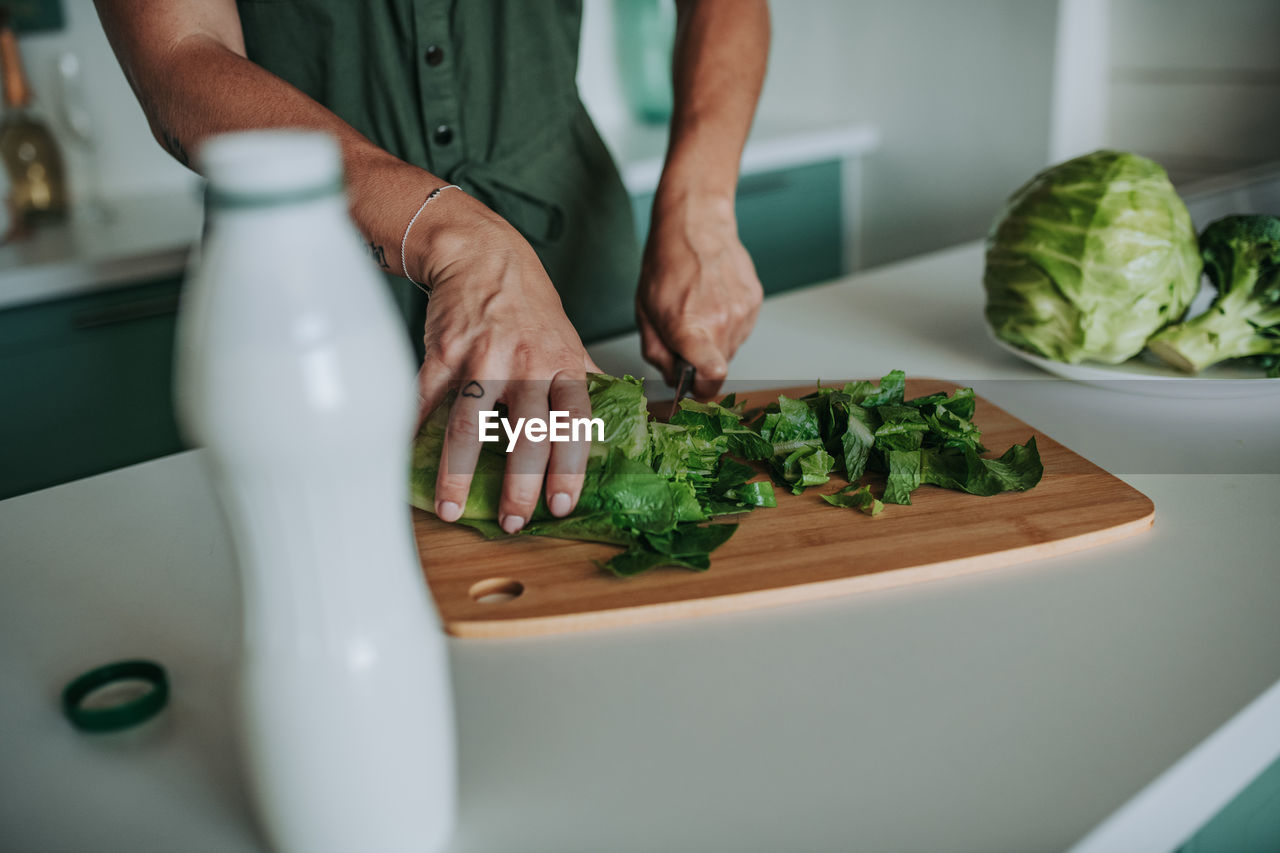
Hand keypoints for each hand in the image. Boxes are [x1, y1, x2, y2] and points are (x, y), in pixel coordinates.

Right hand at [411, 192, 597, 533]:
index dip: (569, 467)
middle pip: (525, 433)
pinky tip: (410, 464)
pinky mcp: (442, 354)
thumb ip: (586, 379)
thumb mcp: (569, 338)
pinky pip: (427, 402)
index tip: (561, 504)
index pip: (573, 423)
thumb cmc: (529, 303)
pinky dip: (415, 435)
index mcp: (562, 364)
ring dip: (458, 473)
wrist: (483, 254)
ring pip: (469, 424)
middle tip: (514, 523)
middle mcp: (525, 364)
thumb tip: (617, 413)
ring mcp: (481, 359)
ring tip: (451, 508)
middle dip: (519, 485)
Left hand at [636, 192, 761, 398]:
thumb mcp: (646, 312)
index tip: (695, 387)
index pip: (713, 375)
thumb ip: (657, 352)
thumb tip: (673, 377)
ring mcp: (743, 311)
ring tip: (700, 309)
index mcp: (690, 327)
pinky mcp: (754, 300)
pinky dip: (728, 322)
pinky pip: (742, 327)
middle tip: (686, 334)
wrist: (696, 224)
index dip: (704, 389)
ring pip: (731, 347)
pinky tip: (713, 299)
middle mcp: (722, 322)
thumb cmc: (666, 263)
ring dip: (715, 339)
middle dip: (702, 360)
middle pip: (719, 366)